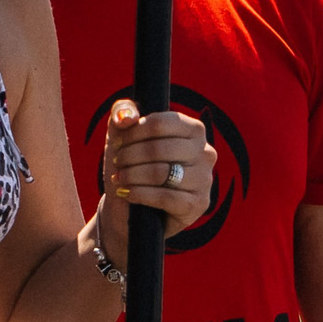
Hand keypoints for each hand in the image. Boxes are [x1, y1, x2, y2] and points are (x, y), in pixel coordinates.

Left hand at [94, 100, 215, 253]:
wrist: (134, 209)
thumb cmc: (134, 167)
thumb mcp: (124, 136)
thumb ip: (122, 112)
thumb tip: (127, 116)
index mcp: (193, 129)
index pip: (160, 123)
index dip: (133, 132)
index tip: (117, 143)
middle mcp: (205, 152)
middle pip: (159, 148)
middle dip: (130, 156)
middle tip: (117, 163)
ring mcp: (204, 179)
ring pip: (161, 173)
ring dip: (132, 175)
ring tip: (119, 178)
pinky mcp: (198, 204)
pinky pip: (165, 197)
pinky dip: (139, 194)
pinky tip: (126, 193)